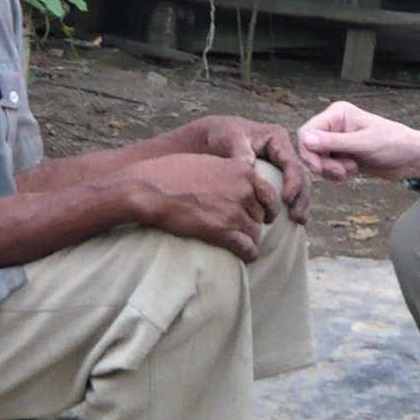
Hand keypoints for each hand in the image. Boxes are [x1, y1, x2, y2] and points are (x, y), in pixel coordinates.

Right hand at [132, 153, 280, 261]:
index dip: (268, 207)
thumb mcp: (209, 161)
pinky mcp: (223, 231)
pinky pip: (247, 247)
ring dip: (250, 240)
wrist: (151, 189)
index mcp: (243, 171)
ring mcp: (235, 212)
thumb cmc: (172, 172)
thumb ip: (228, 171)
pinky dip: (249, 254)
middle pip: (261, 214)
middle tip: (246, 230)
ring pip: (255, 232)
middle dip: (254, 223)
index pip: (269, 193)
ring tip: (245, 246)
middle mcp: (244, 190)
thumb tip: (232, 181)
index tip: (266, 215)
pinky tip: (247, 257)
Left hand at [175, 115, 309, 224]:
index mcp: (277, 138)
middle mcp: (283, 152)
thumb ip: (240, 151)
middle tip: (296, 217)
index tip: (285, 200)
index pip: (292, 163)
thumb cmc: (220, 135)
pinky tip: (291, 221)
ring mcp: (281, 164)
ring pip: (299, 185)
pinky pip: (289, 191)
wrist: (211, 138)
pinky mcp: (276, 176)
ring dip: (300, 203)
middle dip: (301, 197)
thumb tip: (250, 165)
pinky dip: (291, 205)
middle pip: (302, 175)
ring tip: (298, 221)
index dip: (293, 182)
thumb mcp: (229, 138)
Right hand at [297, 100, 419, 182]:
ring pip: (317, 159)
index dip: (309, 152)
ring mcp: (338, 140)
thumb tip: (305, 140)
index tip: (321, 168)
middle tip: (341, 172)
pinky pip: (327, 166)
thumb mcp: (363, 144)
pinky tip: (352, 171)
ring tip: (351, 170)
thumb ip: (334, 142)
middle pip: (309, 147)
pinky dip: (336, 173)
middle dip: (322, 163)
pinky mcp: (343, 154)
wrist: (412, 158)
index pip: (307, 132)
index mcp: (338, 114)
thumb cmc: (393, 144)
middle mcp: (335, 125)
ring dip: (330, 170)